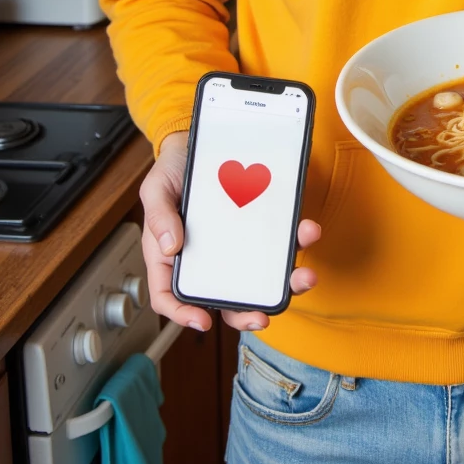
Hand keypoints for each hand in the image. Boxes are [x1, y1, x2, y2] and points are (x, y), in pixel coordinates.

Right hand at [140, 131, 321, 332]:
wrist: (198, 142)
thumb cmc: (172, 171)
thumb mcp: (156, 188)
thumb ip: (159, 216)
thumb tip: (170, 247)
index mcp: (175, 257)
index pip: (172, 297)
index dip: (185, 315)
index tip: (204, 320)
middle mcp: (208, 260)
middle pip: (225, 300)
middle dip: (247, 313)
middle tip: (263, 316)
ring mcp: (237, 246)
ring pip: (260, 277)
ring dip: (285, 282)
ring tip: (303, 276)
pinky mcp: (259, 227)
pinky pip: (279, 242)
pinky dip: (296, 241)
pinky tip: (306, 231)